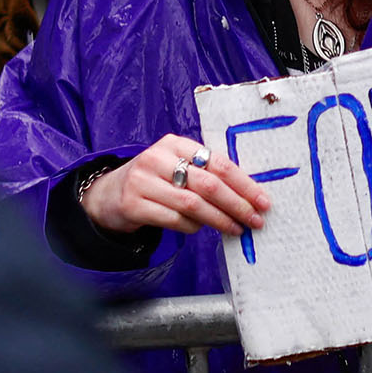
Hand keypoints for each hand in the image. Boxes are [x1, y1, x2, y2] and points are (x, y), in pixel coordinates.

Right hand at [81, 134, 270, 237]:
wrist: (108, 194)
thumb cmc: (156, 180)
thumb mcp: (177, 166)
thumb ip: (205, 172)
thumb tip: (248, 194)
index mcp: (176, 143)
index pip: (219, 162)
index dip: (244, 184)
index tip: (263, 201)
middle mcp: (158, 158)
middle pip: (208, 184)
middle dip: (237, 204)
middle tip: (255, 220)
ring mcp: (142, 181)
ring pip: (192, 204)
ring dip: (219, 220)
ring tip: (236, 228)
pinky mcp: (132, 204)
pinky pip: (173, 219)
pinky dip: (193, 226)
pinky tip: (202, 228)